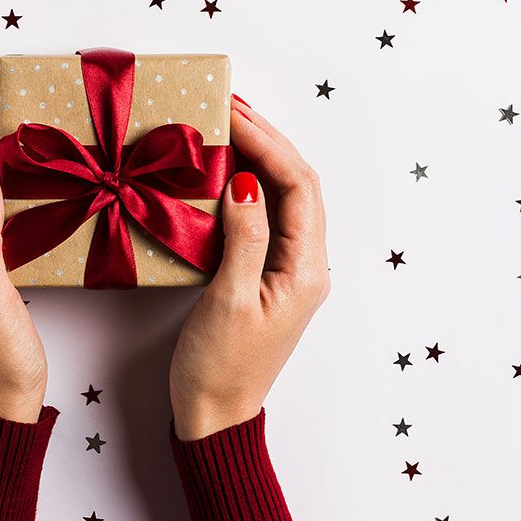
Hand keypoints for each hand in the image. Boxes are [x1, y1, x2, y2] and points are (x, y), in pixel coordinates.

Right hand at [169, 95, 330, 439]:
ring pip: (283, 198)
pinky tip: (223, 171)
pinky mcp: (265, 275)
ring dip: (259, 158)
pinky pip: (265, 217)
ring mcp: (287, 270)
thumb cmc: (219, 367)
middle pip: (297, 185)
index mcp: (306, 270)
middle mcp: (306, 265)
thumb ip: (243, 238)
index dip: (268, 143)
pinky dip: (247, 185)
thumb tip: (246, 181)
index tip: (232, 113)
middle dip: (268, 140)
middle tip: (230, 105)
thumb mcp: (228, 301)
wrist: (214, 415)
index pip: (297, 186)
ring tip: (228, 125)